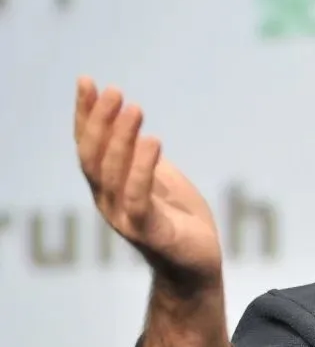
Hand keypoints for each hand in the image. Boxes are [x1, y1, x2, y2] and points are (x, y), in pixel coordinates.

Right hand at [74, 77, 222, 289]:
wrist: (197, 264)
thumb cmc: (178, 219)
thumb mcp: (159, 178)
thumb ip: (140, 155)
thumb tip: (128, 121)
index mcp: (108, 186)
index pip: (88, 146)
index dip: (84, 115)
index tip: (87, 82)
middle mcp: (108, 202)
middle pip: (94, 157)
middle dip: (100, 122)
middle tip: (115, 92)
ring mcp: (126, 219)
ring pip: (113, 174)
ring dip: (121, 139)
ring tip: (135, 109)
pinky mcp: (150, 232)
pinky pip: (139, 198)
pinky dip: (142, 169)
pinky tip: (153, 142)